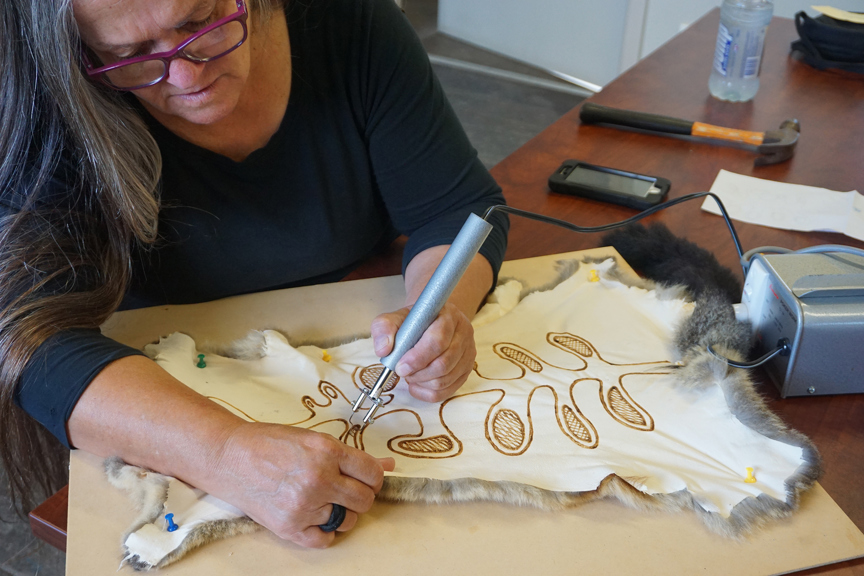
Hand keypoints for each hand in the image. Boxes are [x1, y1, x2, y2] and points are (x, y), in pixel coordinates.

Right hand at [210, 422, 395, 547]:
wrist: (229, 457)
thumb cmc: (269, 443)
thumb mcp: (314, 439)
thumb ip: (350, 455)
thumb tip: (387, 464)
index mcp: (327, 451)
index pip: (372, 473)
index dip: (373, 477)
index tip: (366, 478)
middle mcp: (318, 479)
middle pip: (364, 500)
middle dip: (361, 495)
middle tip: (346, 489)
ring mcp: (303, 506)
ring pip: (347, 521)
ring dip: (342, 513)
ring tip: (324, 499)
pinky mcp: (289, 527)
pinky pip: (324, 540)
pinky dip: (324, 531)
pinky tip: (315, 516)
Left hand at [371, 301, 475, 401]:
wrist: (432, 322)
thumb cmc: (415, 321)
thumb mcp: (396, 317)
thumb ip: (384, 327)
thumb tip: (383, 349)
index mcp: (448, 316)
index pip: (438, 341)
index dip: (417, 358)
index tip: (400, 366)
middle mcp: (463, 334)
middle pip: (443, 364)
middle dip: (418, 373)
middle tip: (402, 371)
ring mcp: (468, 353)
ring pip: (445, 380)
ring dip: (422, 382)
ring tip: (410, 374)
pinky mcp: (466, 370)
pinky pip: (447, 391)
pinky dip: (427, 393)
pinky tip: (417, 384)